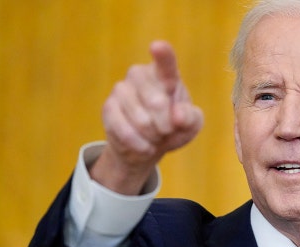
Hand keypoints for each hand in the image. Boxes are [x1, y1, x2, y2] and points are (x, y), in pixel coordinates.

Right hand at [91, 41, 203, 194]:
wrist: (147, 145)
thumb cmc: (173, 128)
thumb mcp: (190, 125)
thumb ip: (191, 118)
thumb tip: (178, 116)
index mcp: (165, 74)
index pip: (165, 62)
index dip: (162, 54)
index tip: (158, 47)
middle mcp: (140, 75)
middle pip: (157, 102)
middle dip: (166, 125)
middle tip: (167, 130)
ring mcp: (121, 89)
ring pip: (141, 119)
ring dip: (152, 136)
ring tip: (155, 137)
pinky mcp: (108, 108)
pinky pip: (124, 130)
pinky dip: (139, 144)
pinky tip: (145, 147)